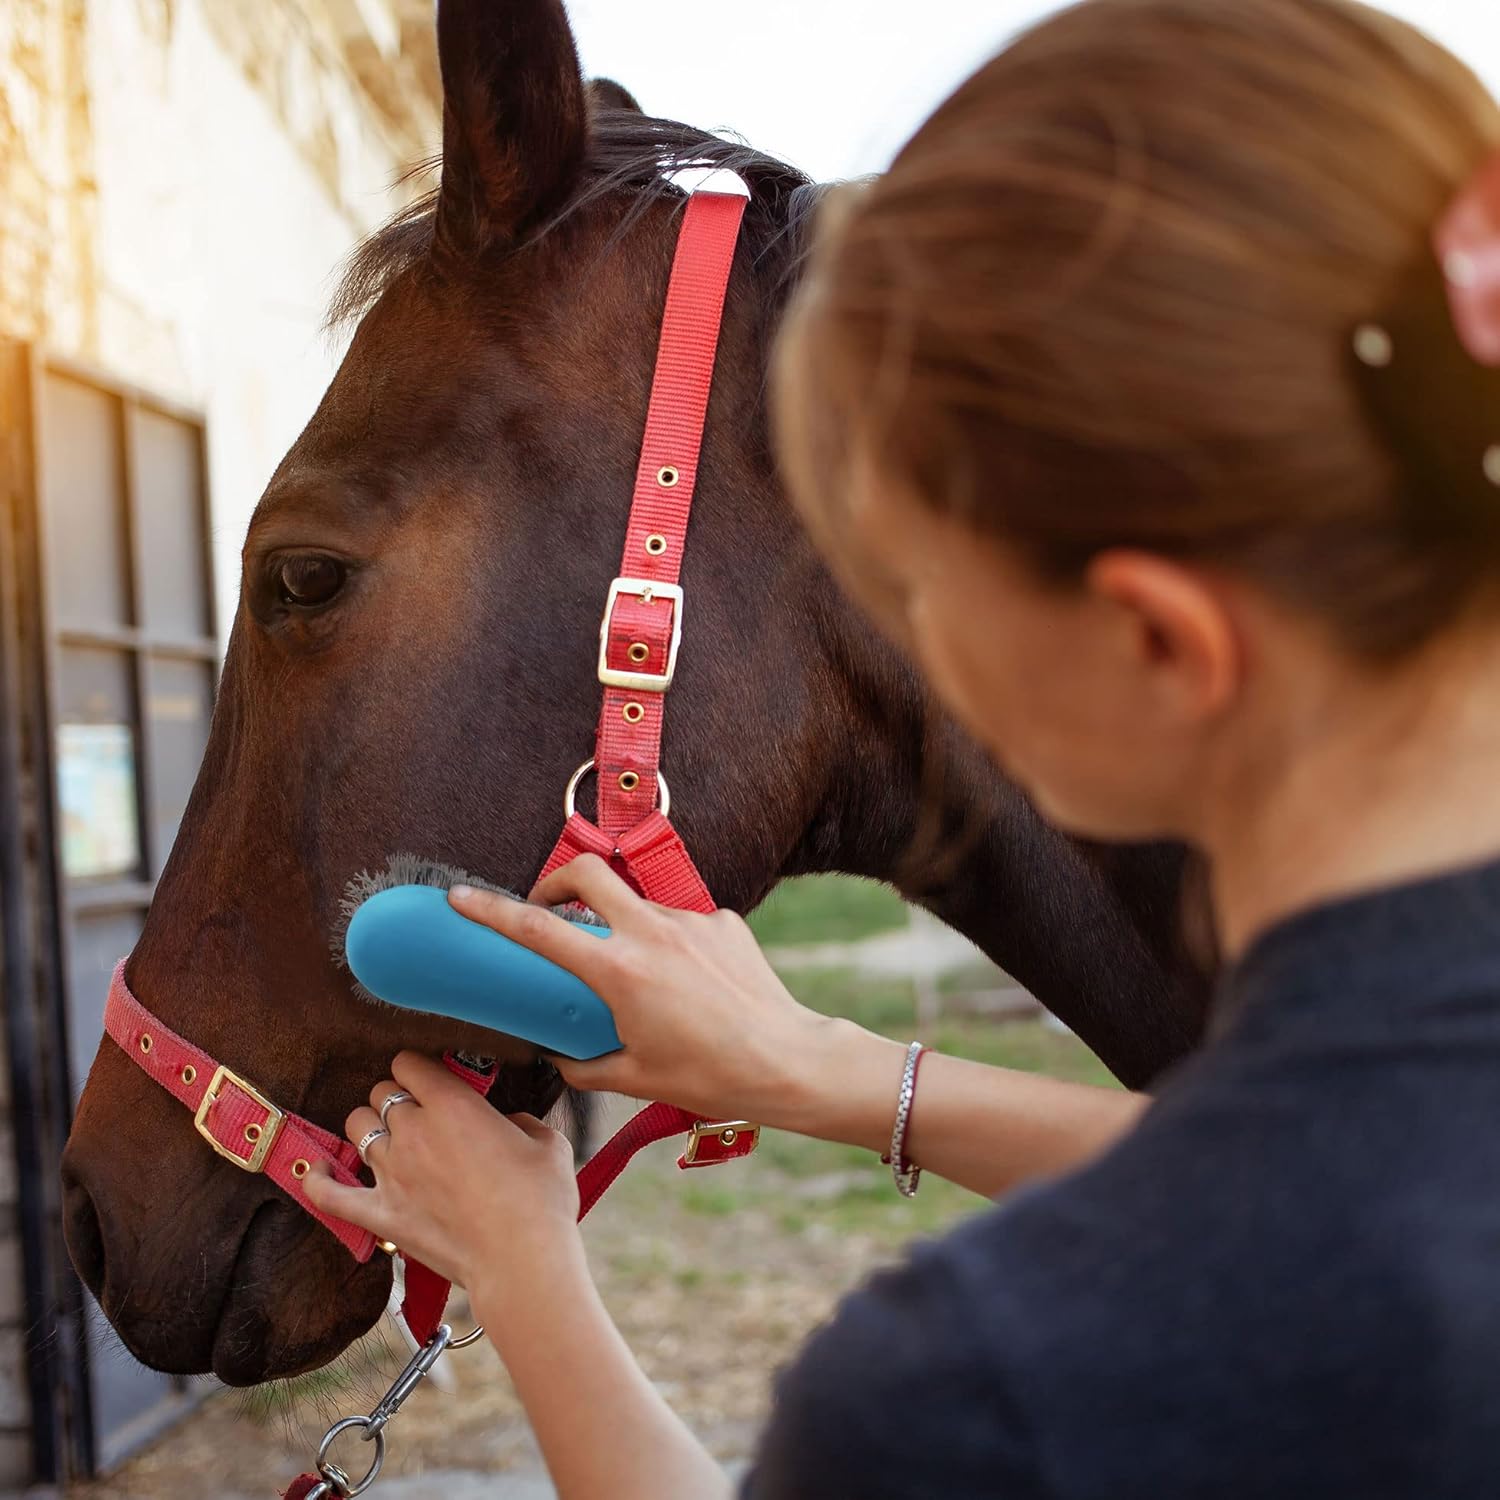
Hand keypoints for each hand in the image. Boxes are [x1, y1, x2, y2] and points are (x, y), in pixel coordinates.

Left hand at [302, 1051, 582, 1303]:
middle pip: (381, 1094)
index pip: (409, 1063)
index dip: (417, 1067)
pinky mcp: (381, 1215)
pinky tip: (317, 1172)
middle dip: (395, 1097)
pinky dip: (319, 1182)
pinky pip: (330, 1195)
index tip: (429, 1076)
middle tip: (416, 1112)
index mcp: (453, 1104)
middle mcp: (413, 1131)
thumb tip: (511, 1123)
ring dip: (370, 1128)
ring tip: (386, 1137)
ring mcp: (391, 1173)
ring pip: (357, 1128)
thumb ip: (523, 1122)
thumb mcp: (548, 1143)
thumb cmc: (540, 1199)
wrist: (521, 1258)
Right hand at [447, 856, 840, 1127]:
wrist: (787, 1060)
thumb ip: (582, 1065)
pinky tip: (692, 985)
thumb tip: (557, 1054)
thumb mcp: (633, 1076)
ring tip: (644, 980)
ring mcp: (691, 920)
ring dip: (625, 927)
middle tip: (548, 906)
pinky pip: (682, 922)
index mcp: (620, 970)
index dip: (492, 910)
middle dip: (555, 879)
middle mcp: (652, 932)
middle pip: (585, 871)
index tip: (461, 898)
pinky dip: (672, 944)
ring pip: (638, 904)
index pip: (539, 929)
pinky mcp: (723, 920)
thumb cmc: (709, 1076)